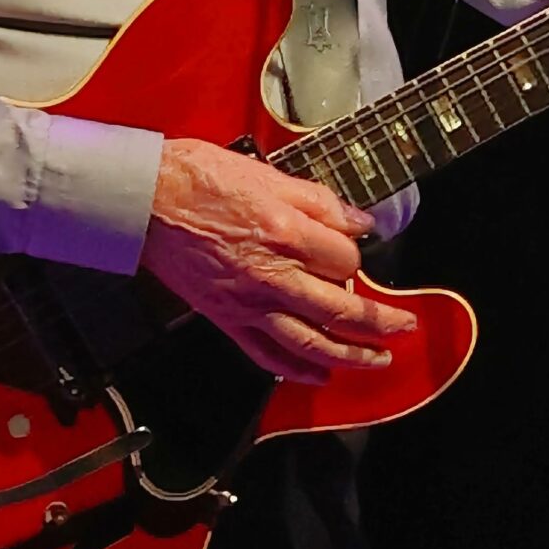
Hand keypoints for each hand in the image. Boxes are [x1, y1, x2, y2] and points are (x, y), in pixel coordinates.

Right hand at [142, 137, 416, 383]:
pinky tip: (320, 375)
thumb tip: (360, 221)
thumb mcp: (267, 173)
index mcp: (286, 232)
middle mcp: (272, 274)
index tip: (355, 249)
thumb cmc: (198, 178)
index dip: (357, 255)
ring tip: (378, 360)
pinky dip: (297, 370)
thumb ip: (319, 201)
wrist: (143, 200)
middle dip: (381, 322)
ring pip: (311, 342)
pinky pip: (267, 355)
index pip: (346, 259)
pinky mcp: (226, 318)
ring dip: (351, 356)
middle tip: (404, 325)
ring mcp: (249, 303)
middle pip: (341, 309)